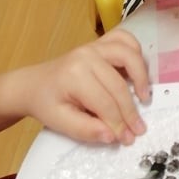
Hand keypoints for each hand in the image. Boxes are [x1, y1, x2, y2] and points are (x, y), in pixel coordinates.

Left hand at [24, 29, 149, 145]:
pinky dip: (136, 51)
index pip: (105, 103)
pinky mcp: (100, 43)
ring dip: (141, 75)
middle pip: (118, 84)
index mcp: (74, 76)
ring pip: (129, 54)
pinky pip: (125, 39)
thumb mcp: (59, 122)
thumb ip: (85, 130)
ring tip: (144, 96)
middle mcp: (87, 56)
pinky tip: (138, 70)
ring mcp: (95, 46)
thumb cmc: (46, 103)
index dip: (118, 123)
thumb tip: (113, 136)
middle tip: (138, 129)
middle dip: (131, 110)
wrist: (34, 84)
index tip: (127, 139)